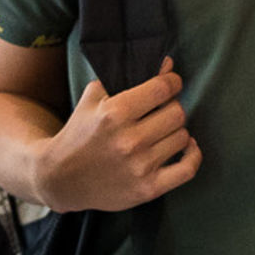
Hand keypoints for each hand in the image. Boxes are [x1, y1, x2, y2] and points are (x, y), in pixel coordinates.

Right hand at [39, 58, 201, 212]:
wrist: (61, 178)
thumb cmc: (79, 134)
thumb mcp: (93, 98)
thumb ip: (126, 77)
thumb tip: (166, 65)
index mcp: (115, 113)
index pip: (162, 88)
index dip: (172, 81)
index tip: (171, 82)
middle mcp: (130, 140)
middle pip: (177, 113)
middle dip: (172, 107)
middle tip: (163, 110)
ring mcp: (140, 166)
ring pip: (183, 137)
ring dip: (176, 131)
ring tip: (163, 131)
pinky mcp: (148, 189)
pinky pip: (188, 169)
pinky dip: (193, 155)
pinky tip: (187, 146)